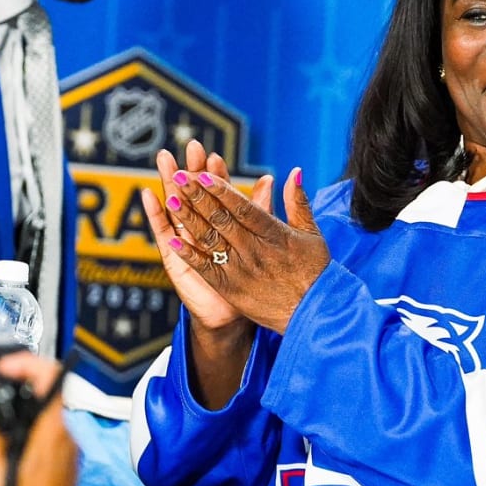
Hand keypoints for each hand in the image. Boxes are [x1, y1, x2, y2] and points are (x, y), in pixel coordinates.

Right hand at [0, 352, 76, 485]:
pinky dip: (29, 427)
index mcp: (52, 428)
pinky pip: (49, 432)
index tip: (3, 366)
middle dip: (20, 381)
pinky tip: (7, 445)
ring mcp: (69, 450)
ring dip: (23, 405)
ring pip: (50, 412)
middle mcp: (67, 434)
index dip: (25, 361)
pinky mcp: (65, 464)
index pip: (50, 372)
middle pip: (50, 389)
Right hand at [141, 142, 273, 332]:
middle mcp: (201, 226)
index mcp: (222, 220)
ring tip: (165, 161)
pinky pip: (163, 233)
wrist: (233, 312)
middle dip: (192, 169)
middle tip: (189, 147)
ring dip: (170, 183)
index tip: (213, 155)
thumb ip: (260, 208)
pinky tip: (149, 195)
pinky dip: (156, 214)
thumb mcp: (258, 238)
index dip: (215, 173)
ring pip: (177, 206)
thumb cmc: (247, 274)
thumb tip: (269, 177)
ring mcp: (186, 239)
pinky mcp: (174, 256)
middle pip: (195, 192)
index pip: (218, 191)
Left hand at [156, 156, 329, 334]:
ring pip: (210, 240)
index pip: (243, 207)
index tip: (205, 174)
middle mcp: (254, 250)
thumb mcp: (312, 233)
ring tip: (171, 199)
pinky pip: (206, 269)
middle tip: (179, 176)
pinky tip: (173, 241)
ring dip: (189, 219)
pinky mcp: (231, 289)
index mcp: (274, 234)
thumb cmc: (314, 272)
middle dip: (198, 196)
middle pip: (221, 219)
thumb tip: (295, 171)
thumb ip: (298, 201)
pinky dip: (190, 255)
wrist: (314, 313)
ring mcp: (240, 270)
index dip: (223, 190)